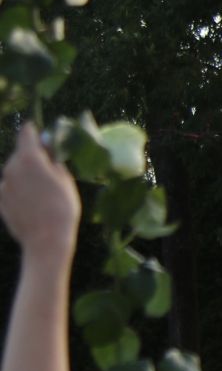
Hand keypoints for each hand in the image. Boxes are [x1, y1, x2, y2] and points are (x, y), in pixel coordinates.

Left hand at [0, 130, 80, 263]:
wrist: (46, 240)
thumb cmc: (62, 208)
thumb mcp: (66, 181)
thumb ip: (54, 162)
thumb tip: (49, 153)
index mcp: (29, 158)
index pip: (27, 133)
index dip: (34, 131)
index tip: (39, 133)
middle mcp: (11, 167)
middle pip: (20, 154)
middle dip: (32, 158)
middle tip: (48, 170)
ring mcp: (3, 184)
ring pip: (15, 172)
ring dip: (26, 176)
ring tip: (42, 193)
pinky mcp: (0, 200)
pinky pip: (10, 189)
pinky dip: (19, 192)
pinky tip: (32, 205)